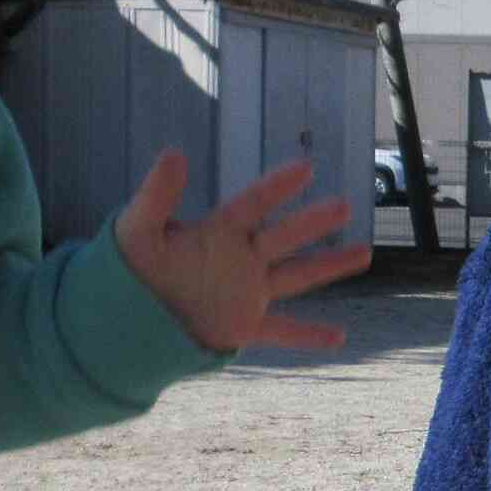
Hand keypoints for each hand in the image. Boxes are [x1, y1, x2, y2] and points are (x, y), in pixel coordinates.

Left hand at [112, 151, 375, 352]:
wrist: (125, 311)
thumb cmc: (129, 265)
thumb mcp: (137, 228)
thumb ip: (156, 195)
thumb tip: (173, 152)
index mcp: (219, 230)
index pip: (253, 204)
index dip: (277, 187)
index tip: (306, 168)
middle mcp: (242, 257)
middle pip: (283, 237)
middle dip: (312, 223)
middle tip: (343, 206)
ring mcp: (247, 291)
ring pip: (296, 276)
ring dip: (329, 266)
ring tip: (365, 251)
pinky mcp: (242, 326)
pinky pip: (281, 331)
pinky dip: (308, 336)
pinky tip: (339, 338)